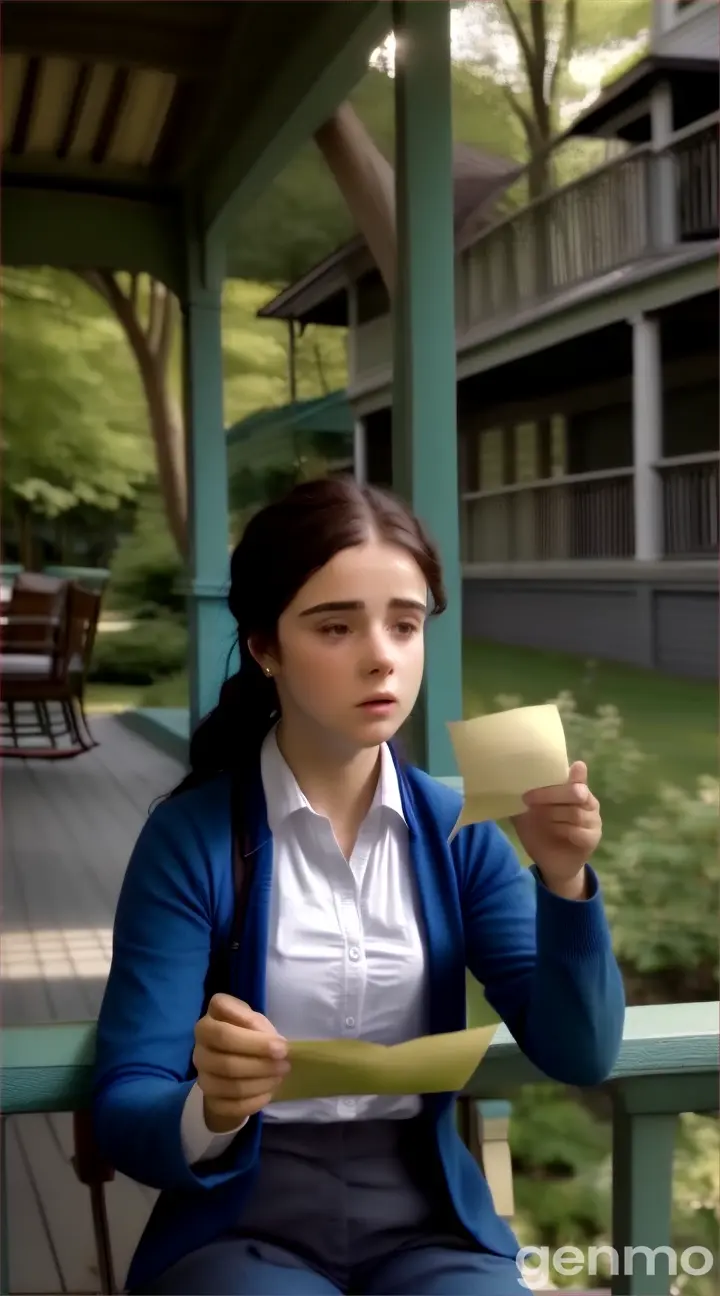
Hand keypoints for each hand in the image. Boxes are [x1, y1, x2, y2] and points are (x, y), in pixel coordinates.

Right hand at [193, 994, 289, 1133]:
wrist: (234, 1064)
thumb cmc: (247, 1035)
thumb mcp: (255, 1022)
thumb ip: (259, 1026)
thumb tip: (274, 1043)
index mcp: (208, 1024)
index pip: (222, 1029)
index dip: (253, 1037)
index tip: (280, 1044)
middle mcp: (199, 1048)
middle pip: (227, 1061)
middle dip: (261, 1063)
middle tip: (284, 1063)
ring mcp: (202, 1076)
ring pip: (230, 1085)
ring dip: (260, 1082)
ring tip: (279, 1076)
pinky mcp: (211, 1100)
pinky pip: (233, 1106)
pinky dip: (254, 1100)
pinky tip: (269, 1092)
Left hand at [511, 761, 601, 898]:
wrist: (550, 863)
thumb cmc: (539, 833)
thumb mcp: (527, 814)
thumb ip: (525, 798)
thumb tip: (509, 782)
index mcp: (574, 790)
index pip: (578, 777)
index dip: (574, 773)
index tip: (573, 766)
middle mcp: (587, 802)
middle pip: (576, 792)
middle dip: (550, 794)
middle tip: (528, 798)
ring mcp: (592, 820)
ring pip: (575, 812)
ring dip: (553, 815)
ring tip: (540, 820)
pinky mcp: (592, 838)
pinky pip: (578, 831)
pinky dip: (563, 831)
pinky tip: (553, 832)